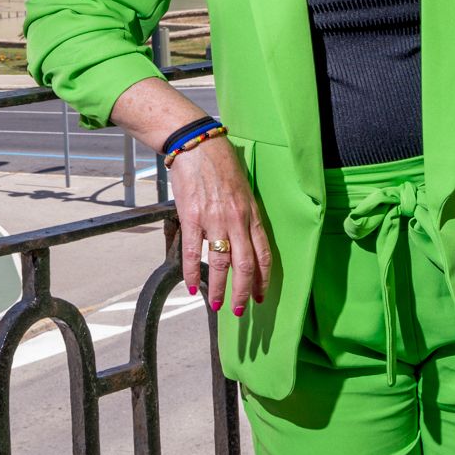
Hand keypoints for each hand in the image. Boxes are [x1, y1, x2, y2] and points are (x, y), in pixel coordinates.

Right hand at [171, 137, 271, 316]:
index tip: (261, 296)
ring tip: (216, 303)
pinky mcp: (192, 217)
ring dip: (219, 288)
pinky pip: (193, 252)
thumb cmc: (220, 162)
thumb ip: (244, 213)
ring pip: (221, 263)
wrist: (196, 144)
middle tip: (239, 310)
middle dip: (243, 292)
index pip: (263, 254)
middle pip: (245, 265)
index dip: (263, 279)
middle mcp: (236, 219)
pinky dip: (191, 273)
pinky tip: (191, 287)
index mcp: (251, 213)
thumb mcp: (242, 188)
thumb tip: (243, 237)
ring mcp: (214, 220)